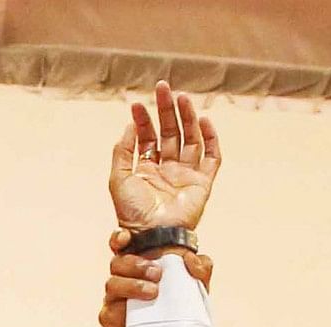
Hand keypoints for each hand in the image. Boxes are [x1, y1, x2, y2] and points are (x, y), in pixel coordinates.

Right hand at [96, 235, 212, 326]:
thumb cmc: (183, 307)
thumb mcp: (198, 284)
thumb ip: (201, 267)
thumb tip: (190, 260)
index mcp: (140, 263)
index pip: (121, 244)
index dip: (119, 238)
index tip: (126, 238)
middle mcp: (125, 277)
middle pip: (117, 263)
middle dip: (135, 265)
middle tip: (157, 273)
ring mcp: (117, 299)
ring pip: (111, 285)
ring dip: (131, 286)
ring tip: (153, 293)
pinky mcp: (113, 321)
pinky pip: (106, 314)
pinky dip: (117, 313)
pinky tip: (130, 315)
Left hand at [109, 82, 218, 232]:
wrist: (151, 236)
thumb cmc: (132, 213)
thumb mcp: (118, 178)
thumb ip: (122, 151)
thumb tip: (130, 125)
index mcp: (147, 169)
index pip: (148, 137)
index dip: (144, 120)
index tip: (137, 105)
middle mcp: (168, 169)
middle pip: (171, 132)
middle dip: (166, 110)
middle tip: (163, 87)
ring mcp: (186, 175)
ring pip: (190, 139)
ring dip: (187, 117)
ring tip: (181, 98)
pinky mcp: (203, 183)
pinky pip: (211, 157)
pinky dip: (210, 139)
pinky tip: (204, 121)